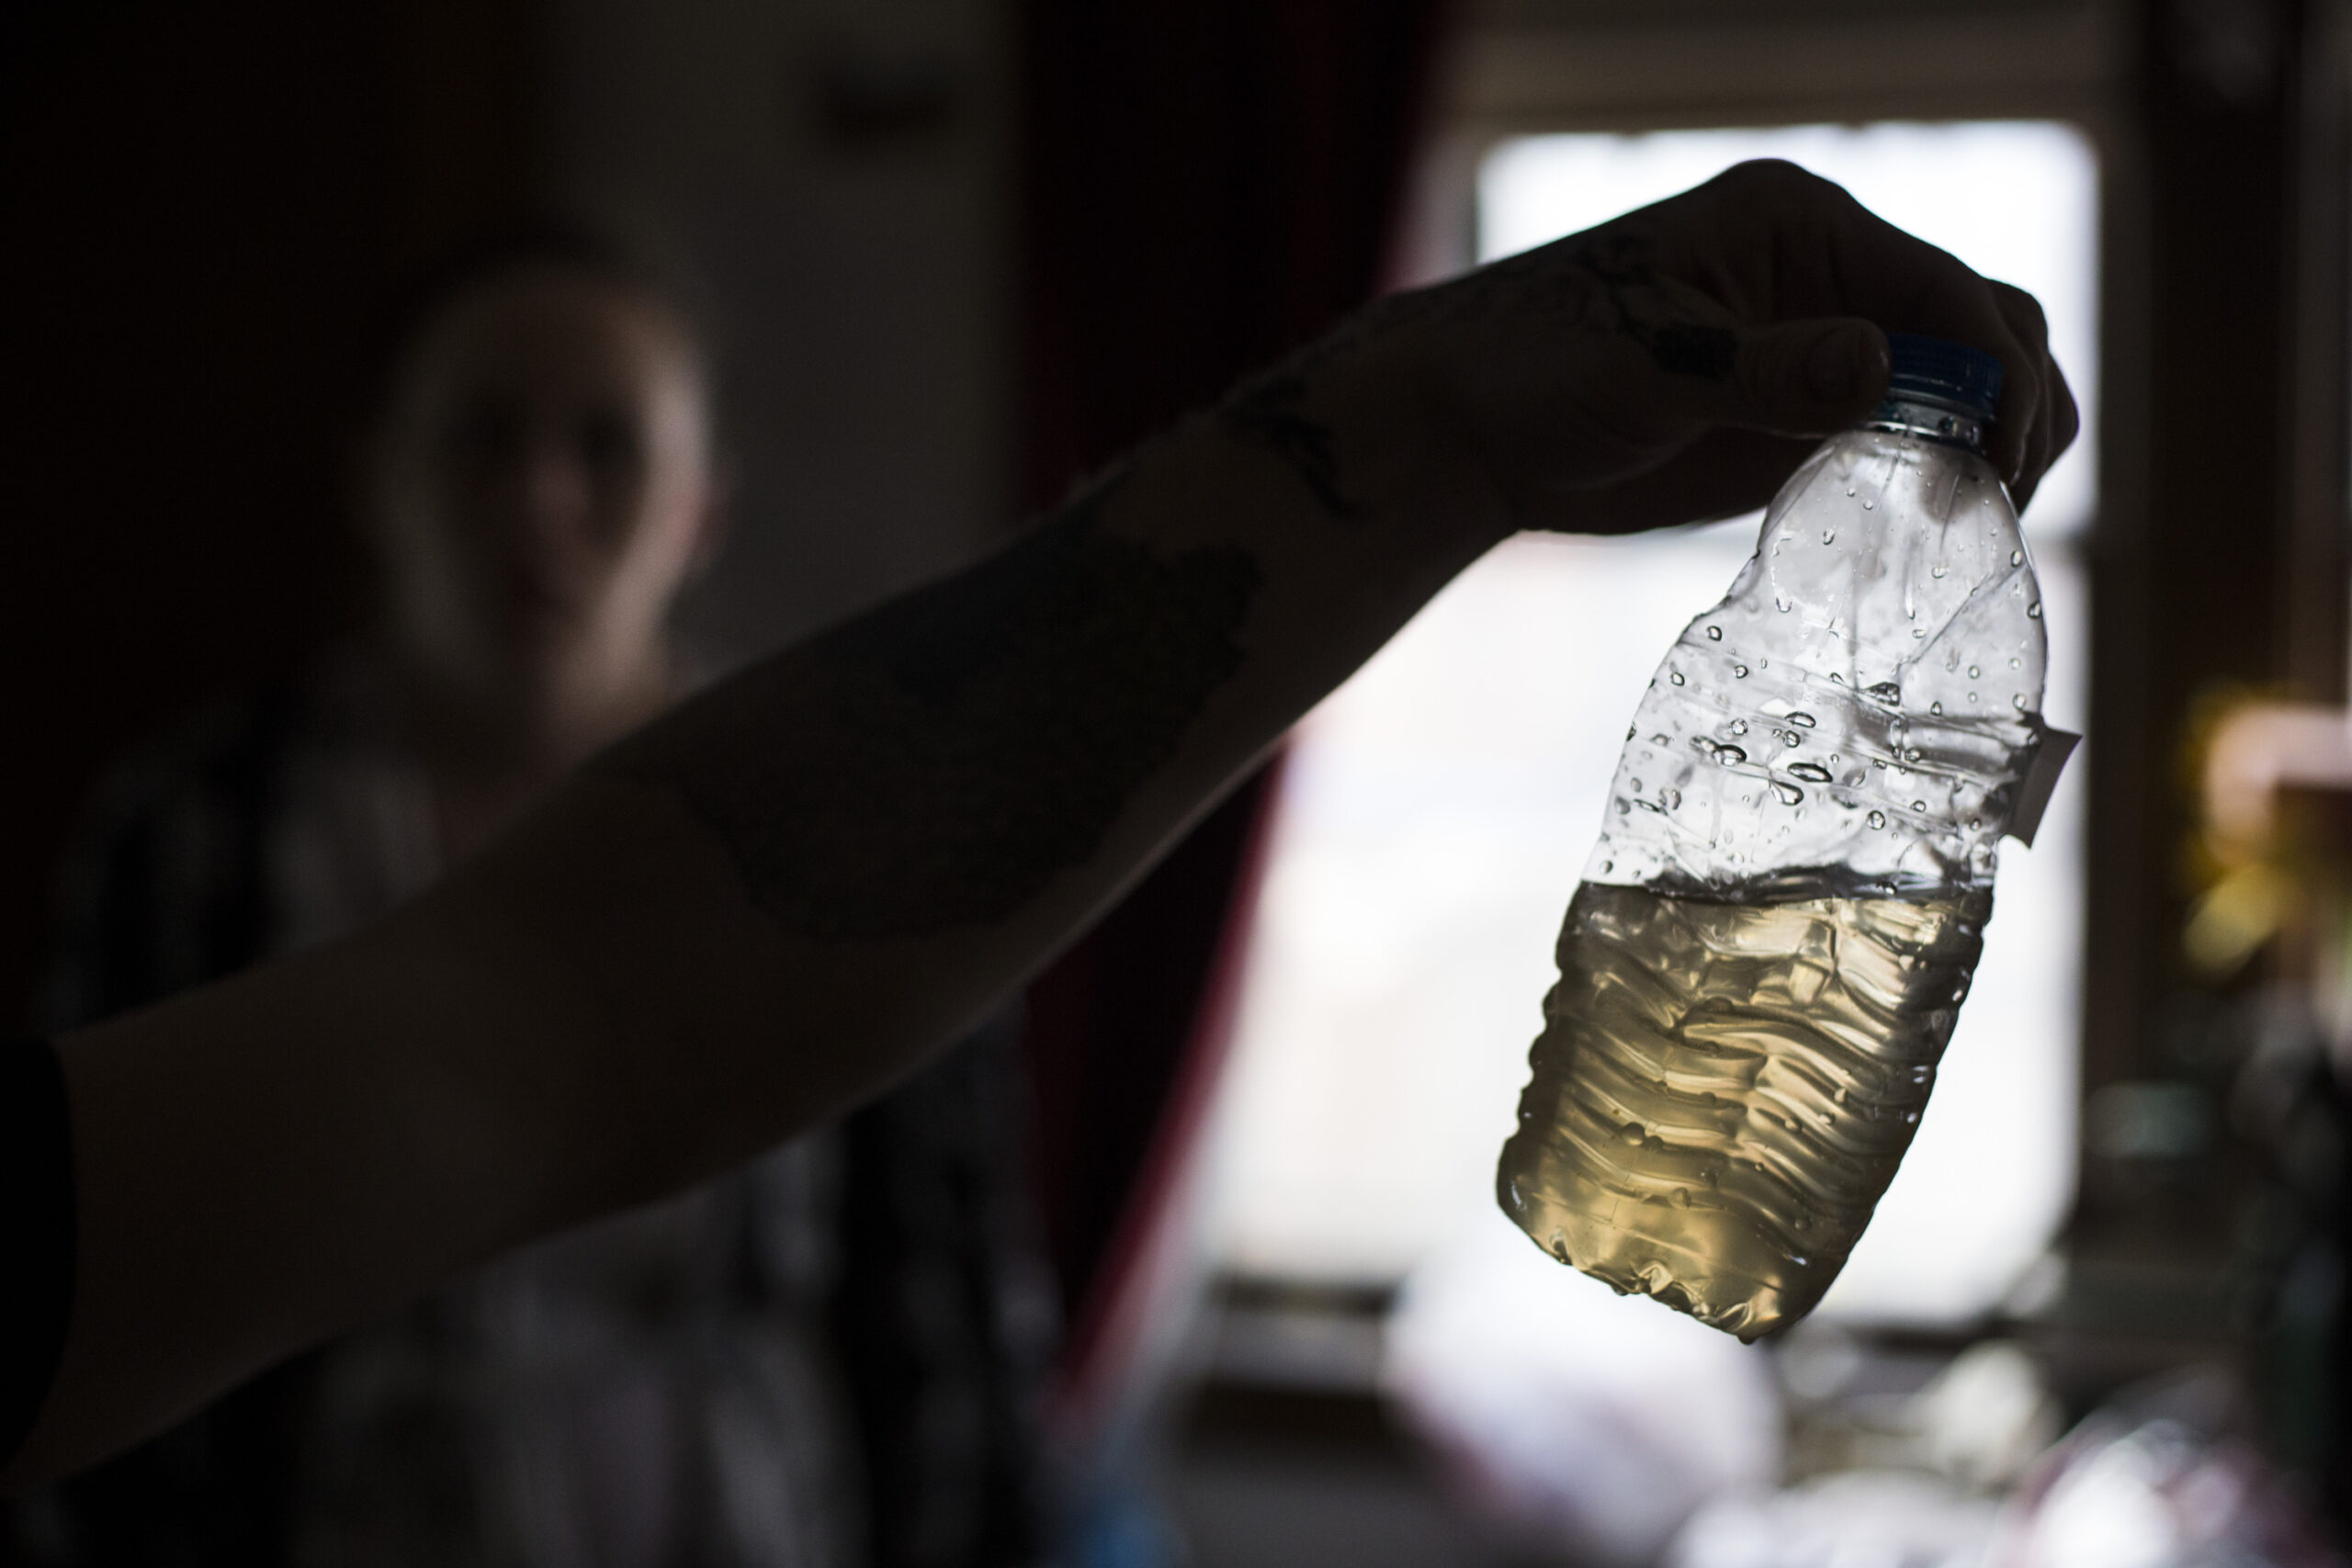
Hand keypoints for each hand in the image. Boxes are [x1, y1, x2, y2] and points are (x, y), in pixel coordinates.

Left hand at [1385, 159, 2078, 534]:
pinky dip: (1939, 478)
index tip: (1999, 466)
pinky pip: (1907, 438)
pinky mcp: (1803, 414)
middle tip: (1994, 509)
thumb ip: (1760, 371)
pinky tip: (1931, 535)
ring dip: (1992, 446)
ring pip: (1963, 383)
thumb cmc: (1535, 367)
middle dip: (2016, 408)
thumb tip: (1882, 366)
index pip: (1947, 291)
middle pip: (1985, 325)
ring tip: (1974, 527)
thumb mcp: (1645, 369)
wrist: (1467, 425)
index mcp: (1801, 227)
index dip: (1996, 375)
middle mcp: (1829, 274)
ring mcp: (1822, 344)